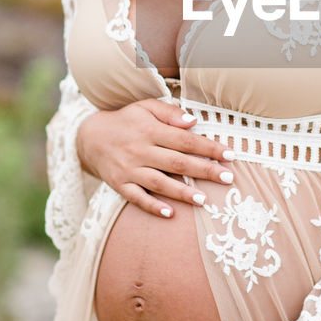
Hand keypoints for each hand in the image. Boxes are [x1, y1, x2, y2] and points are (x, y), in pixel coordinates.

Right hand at [76, 98, 234, 217]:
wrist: (90, 137)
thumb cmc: (126, 121)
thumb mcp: (145, 107)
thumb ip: (169, 113)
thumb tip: (193, 121)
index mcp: (150, 130)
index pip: (185, 140)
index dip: (208, 147)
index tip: (230, 154)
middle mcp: (140, 150)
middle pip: (177, 162)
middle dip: (204, 170)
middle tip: (227, 178)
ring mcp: (129, 170)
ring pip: (159, 183)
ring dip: (182, 192)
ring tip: (204, 200)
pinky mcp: (119, 185)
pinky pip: (137, 198)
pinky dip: (153, 206)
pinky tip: (170, 213)